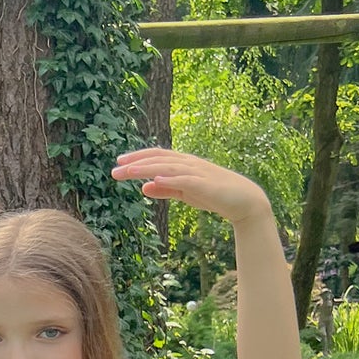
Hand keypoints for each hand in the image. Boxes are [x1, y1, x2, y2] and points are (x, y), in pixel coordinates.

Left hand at [112, 149, 272, 227]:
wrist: (244, 202)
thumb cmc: (214, 195)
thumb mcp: (184, 193)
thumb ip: (165, 189)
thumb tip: (143, 187)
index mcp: (183, 165)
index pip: (157, 156)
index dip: (138, 158)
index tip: (118, 163)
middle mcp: (189, 164)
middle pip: (159, 160)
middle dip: (136, 164)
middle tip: (114, 170)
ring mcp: (198, 173)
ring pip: (168, 167)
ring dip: (148, 168)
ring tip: (129, 171)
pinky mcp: (206, 185)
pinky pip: (185, 180)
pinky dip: (170, 178)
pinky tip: (156, 179)